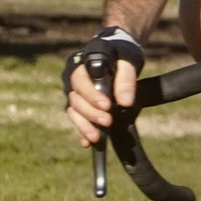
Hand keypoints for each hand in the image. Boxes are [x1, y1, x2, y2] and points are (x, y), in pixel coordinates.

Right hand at [62, 27, 143, 147]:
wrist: (120, 58)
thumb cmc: (122, 58)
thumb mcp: (126, 64)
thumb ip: (125, 81)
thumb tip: (125, 103)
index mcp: (83, 69)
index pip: (81, 83)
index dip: (92, 96)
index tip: (107, 106)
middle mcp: (75, 84)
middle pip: (76, 101)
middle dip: (91, 113)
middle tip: (107, 121)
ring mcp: (78, 97)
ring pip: (74, 112)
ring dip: (84, 126)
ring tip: (97, 138)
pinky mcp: (83, 107)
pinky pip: (78, 120)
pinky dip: (82, 132)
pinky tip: (88, 143)